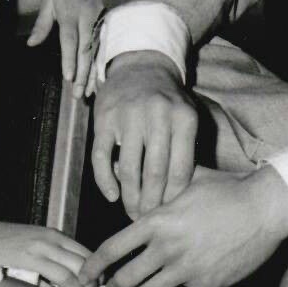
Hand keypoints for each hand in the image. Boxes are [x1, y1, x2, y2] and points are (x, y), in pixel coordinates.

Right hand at [0, 223, 93, 286]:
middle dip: (95, 278)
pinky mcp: (28, 256)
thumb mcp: (27, 247)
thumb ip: (46, 260)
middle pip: (87, 259)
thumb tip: (62, 283)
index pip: (86, 251)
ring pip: (78, 266)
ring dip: (87, 284)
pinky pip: (59, 273)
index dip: (96, 270)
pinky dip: (72, 286)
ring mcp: (40, 245)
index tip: (98, 286)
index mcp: (53, 234)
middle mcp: (51, 237)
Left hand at [26, 0, 107, 97]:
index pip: (70, 40)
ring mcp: (100, 23)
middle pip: (85, 51)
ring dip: (92, 75)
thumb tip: (31, 44)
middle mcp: (87, 19)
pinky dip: (99, 68)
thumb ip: (41, 24)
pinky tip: (96, 83)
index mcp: (71, 13)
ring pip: (96, 54)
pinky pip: (103, 51)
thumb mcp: (48, 2)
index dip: (69, 59)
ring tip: (87, 93)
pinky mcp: (106, 27)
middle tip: (77, 94)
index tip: (68, 78)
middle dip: (82, 75)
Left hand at [80, 166, 287, 286]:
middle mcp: (167, 247)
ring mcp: (188, 269)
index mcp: (157, 221)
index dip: (91, 266)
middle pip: (123, 279)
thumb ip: (157, 184)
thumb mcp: (187, 181)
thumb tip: (129, 177)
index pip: (111, 248)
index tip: (84, 276)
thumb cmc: (225, 191)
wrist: (265, 206)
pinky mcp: (209, 286)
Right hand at [91, 51, 197, 219]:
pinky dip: (104, 181)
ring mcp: (128, 116)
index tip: (167, 214)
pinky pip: (100, 157)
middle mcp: (157, 115)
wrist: (140, 67)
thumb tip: (178, 196)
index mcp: (184, 118)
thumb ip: (187, 150)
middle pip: (154, 173)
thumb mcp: (187, 117)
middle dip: (151, 203)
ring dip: (129, 197)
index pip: (180, 170)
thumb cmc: (167, 101)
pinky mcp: (104, 119)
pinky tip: (111, 196)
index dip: (172, 198)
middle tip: (147, 220)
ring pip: (128, 168)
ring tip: (131, 212)